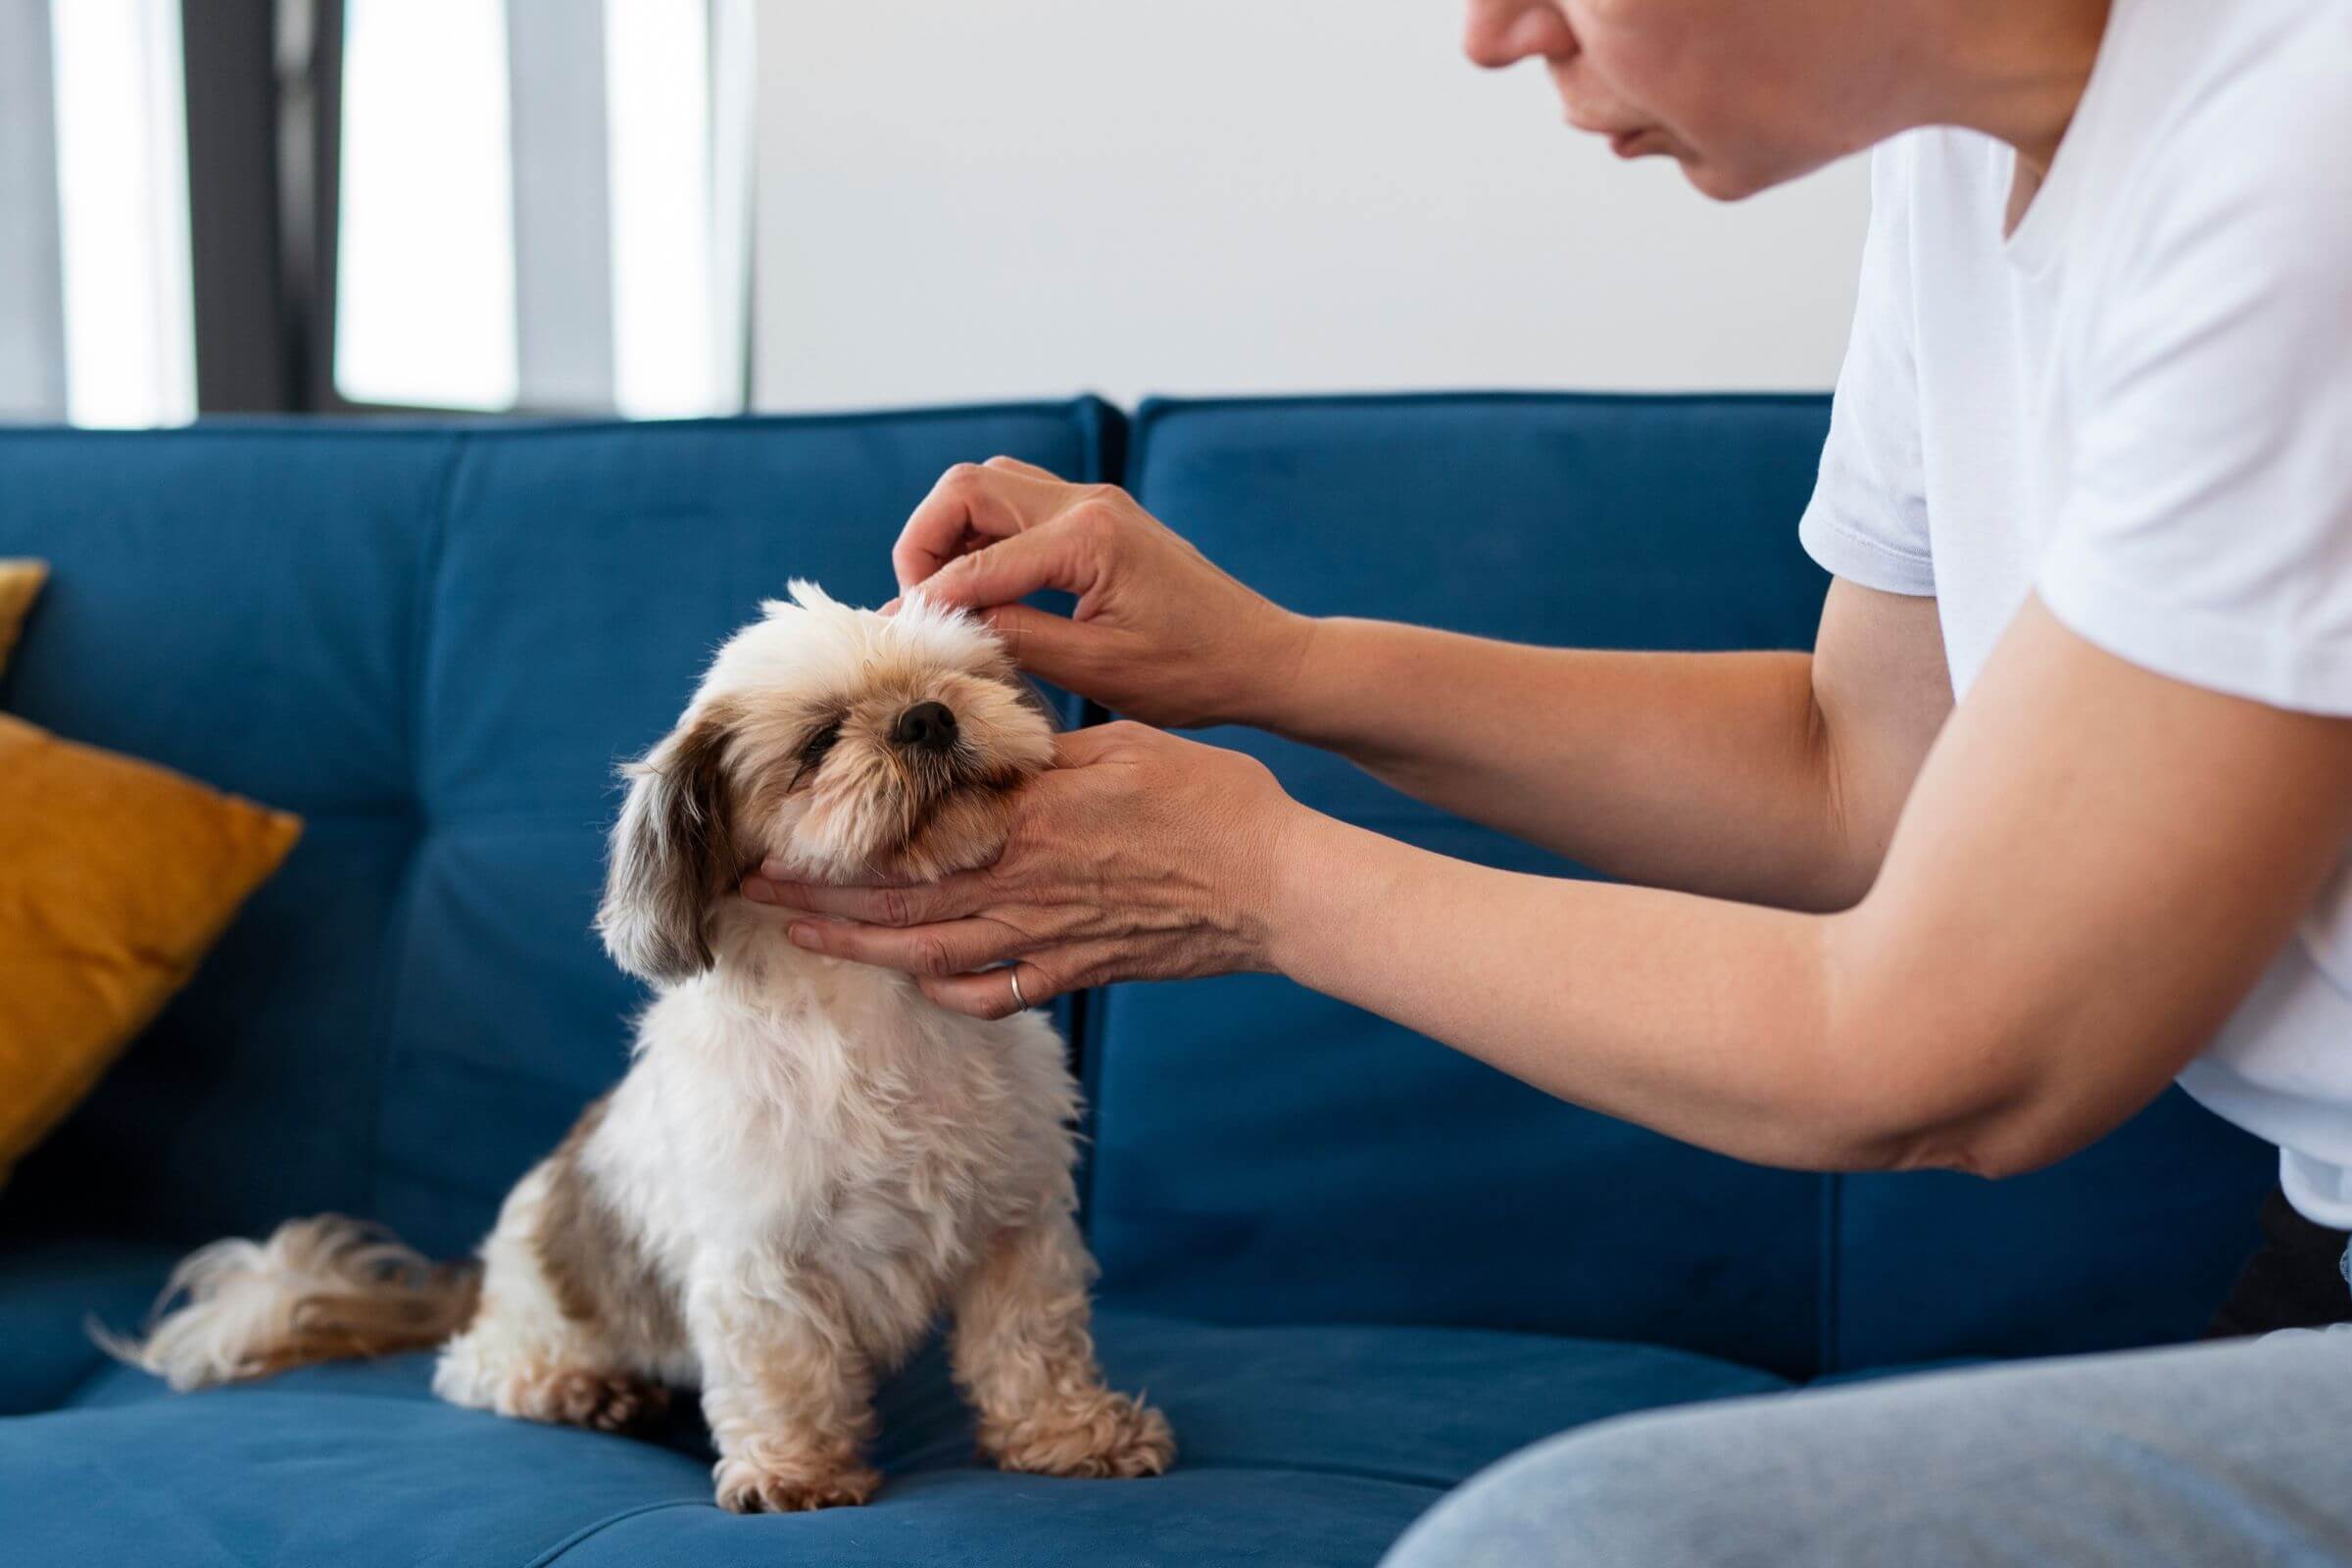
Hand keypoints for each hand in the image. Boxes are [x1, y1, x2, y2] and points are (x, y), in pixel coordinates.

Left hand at [740, 723, 1301, 1017]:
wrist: (1277, 887)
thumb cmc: (1212, 803)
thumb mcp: (1123, 745)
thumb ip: (1045, 750)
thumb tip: (984, 737)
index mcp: (1025, 820)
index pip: (906, 835)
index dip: (832, 841)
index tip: (776, 832)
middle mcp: (1019, 885)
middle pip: (894, 900)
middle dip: (814, 897)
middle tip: (750, 891)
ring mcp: (1044, 939)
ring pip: (926, 952)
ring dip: (857, 945)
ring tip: (801, 936)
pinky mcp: (1075, 973)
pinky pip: (992, 994)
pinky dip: (945, 991)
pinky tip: (918, 979)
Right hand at [893, 456, 1313, 729]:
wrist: (1262, 657)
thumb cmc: (1193, 673)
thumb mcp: (1097, 669)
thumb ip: (1014, 638)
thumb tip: (941, 625)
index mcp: (1088, 538)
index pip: (976, 559)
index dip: (929, 599)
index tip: (902, 636)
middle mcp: (1088, 503)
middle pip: (967, 488)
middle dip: (925, 543)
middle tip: (921, 605)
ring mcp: (1095, 502)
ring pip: (989, 485)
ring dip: (952, 533)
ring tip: (947, 598)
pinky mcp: (1100, 517)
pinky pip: (1020, 503)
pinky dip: (985, 535)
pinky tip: (985, 588)